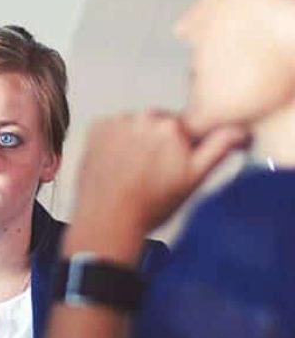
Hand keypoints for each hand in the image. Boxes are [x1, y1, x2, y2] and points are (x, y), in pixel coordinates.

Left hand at [71, 111, 247, 238]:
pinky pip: (112, 129)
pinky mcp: (97, 128)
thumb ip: (218, 148)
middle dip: (158, 143)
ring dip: (135, 141)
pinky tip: (115, 165)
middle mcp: (146, 117)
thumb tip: (239, 130)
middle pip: (159, 125)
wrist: (108, 219)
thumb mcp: (193, 179)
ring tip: (131, 172)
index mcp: (174, 127)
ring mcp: (118, 122)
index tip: (172, 165)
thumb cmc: (149, 206)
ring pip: (135, 126)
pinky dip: (113, 142)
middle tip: (151, 173)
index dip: (181, 148)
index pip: (185, 128)